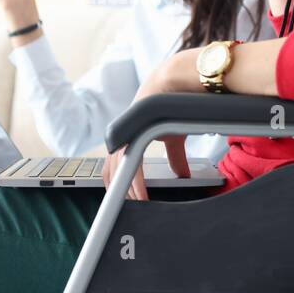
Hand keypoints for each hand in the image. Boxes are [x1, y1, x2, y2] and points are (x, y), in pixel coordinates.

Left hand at [101, 60, 193, 201]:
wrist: (181, 77)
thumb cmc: (176, 102)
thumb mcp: (175, 137)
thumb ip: (175, 156)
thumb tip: (182, 175)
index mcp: (129, 135)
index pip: (114, 165)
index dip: (117, 185)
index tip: (122, 203)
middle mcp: (124, 133)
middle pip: (111, 171)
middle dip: (118, 195)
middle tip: (125, 215)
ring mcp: (128, 131)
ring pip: (119, 170)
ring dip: (127, 193)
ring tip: (138, 209)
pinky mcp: (136, 130)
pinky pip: (133, 163)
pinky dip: (136, 183)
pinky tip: (142, 196)